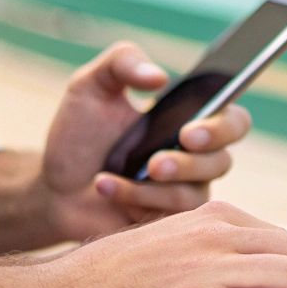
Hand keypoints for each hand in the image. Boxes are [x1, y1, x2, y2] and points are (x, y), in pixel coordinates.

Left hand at [41, 41, 252, 240]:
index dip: (223, 127)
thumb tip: (160, 77)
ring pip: (195, 195)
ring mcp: (182, 194)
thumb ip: (123, 62)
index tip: (189, 131)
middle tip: (162, 156)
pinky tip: (103, 186)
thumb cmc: (79, 134)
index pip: (234, 122)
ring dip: (159, 185)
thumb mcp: (91, 86)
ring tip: (120, 173)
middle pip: (222, 161)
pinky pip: (166, 218)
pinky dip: (133, 199)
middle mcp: (196, 160)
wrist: (52, 187)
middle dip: (194, 161)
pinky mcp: (164, 224)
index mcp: (191, 121)